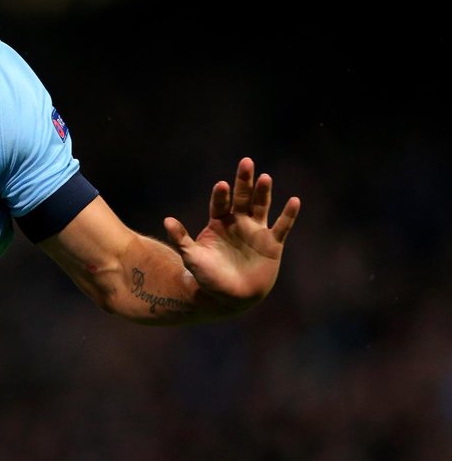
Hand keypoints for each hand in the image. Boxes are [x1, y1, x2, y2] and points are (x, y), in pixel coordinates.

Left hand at [163, 157, 300, 306]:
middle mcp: (238, 222)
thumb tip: (167, 220)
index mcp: (218, 223)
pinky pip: (282, 227)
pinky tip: (295, 201)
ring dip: (264, 192)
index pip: (220, 203)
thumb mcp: (192, 258)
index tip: (222, 185)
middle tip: (246, 162)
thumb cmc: (208, 278)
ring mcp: (256, 231)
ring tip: (265, 177)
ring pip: (261, 206)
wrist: (230, 298)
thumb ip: (181, 239)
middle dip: (244, 181)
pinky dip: (289, 215)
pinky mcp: (272, 244)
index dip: (221, 195)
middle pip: (242, 197)